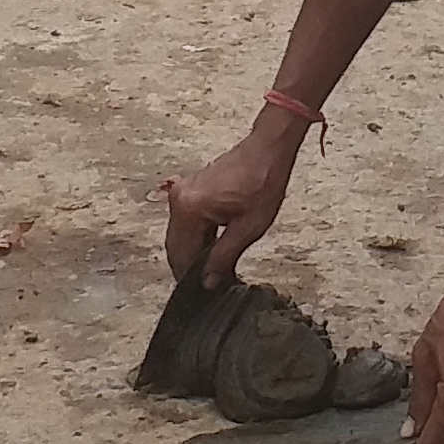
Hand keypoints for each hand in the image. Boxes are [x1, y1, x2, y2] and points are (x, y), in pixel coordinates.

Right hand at [160, 116, 298, 288]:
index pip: (181, 255)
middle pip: (176, 247)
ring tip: (213, 271)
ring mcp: (182, 193)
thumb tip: (207, 282)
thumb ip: (223, 257)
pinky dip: (196, 239)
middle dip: (190, 269)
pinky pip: (186, 223)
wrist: (267, 149)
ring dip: (193, 254)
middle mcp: (179, 199)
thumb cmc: (263, 181)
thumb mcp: (249, 227)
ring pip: (179, 236)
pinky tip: (212, 250)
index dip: (191, 278)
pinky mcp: (189, 190)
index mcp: (189, 208)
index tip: (203, 294)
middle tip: (209, 286)